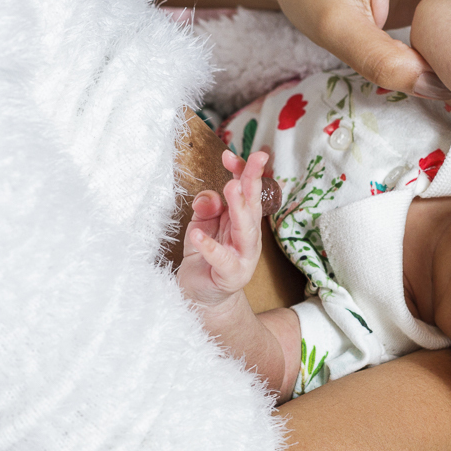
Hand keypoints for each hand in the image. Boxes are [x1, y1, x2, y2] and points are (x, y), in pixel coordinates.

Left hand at [178, 150, 269, 307]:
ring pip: (245, 229)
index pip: (247, 191)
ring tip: (230, 188)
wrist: (201, 295)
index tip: (230, 155)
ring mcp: (243, 256)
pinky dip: (209, 246)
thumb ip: (206, 208)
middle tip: (253, 160)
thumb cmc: (205, 257)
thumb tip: (210, 196)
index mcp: (242, 220)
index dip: (243, 172)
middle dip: (253, 180)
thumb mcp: (202, 225)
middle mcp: (247, 236)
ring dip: (239, 207)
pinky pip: (221, 258)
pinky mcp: (230, 275)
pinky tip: (196, 234)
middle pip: (253, 204)